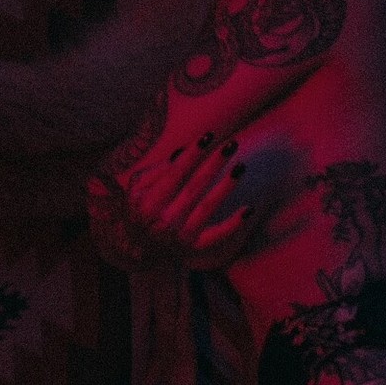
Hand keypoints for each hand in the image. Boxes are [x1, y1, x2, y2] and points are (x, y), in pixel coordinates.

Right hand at [121, 134, 258, 262]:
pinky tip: (248, 209)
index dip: (192, 155)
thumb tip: (183, 152)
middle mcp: (165, 220)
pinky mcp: (195, 247)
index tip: (208, 136)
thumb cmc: (141, 209)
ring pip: (207, 208)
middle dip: (213, 164)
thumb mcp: (136, 189)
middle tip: (231, 144)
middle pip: (194, 187)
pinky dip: (233, 224)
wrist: (141, 248)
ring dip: (225, 187)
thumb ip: (155, 171)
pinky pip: (217, 236)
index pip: (174, 174)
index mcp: (148, 203)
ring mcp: (181, 235)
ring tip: (240, 166)